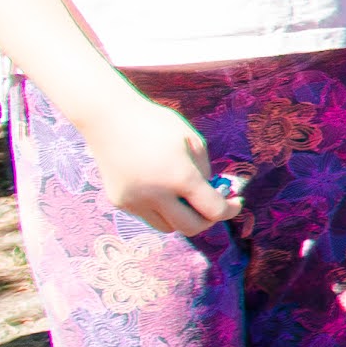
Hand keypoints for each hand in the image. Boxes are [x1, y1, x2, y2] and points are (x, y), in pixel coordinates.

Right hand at [89, 95, 232, 236]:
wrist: (109, 119)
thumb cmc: (157, 124)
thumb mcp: (192, 141)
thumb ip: (205, 171)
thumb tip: (212, 194)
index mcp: (180, 177)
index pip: (213, 210)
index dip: (230, 209)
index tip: (236, 201)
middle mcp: (155, 195)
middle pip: (191, 227)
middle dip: (207, 219)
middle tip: (213, 204)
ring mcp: (134, 201)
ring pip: (168, 226)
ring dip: (182, 217)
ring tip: (185, 196)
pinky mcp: (119, 202)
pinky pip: (148, 216)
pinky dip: (160, 210)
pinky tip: (160, 189)